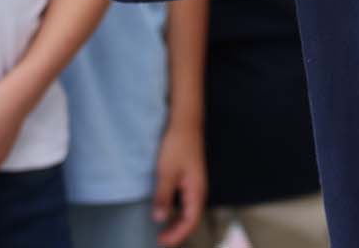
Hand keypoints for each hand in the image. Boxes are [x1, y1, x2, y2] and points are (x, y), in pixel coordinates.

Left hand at [152, 121, 204, 246]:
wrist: (185, 122)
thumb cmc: (177, 146)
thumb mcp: (166, 172)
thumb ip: (163, 196)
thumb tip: (159, 219)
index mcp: (196, 190)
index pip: (190, 221)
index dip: (177, 235)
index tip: (161, 242)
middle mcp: (199, 189)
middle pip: (192, 218)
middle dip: (178, 232)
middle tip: (160, 240)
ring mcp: (196, 182)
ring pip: (190, 210)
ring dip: (178, 222)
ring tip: (163, 230)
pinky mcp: (190, 177)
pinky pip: (187, 201)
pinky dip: (178, 211)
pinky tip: (168, 210)